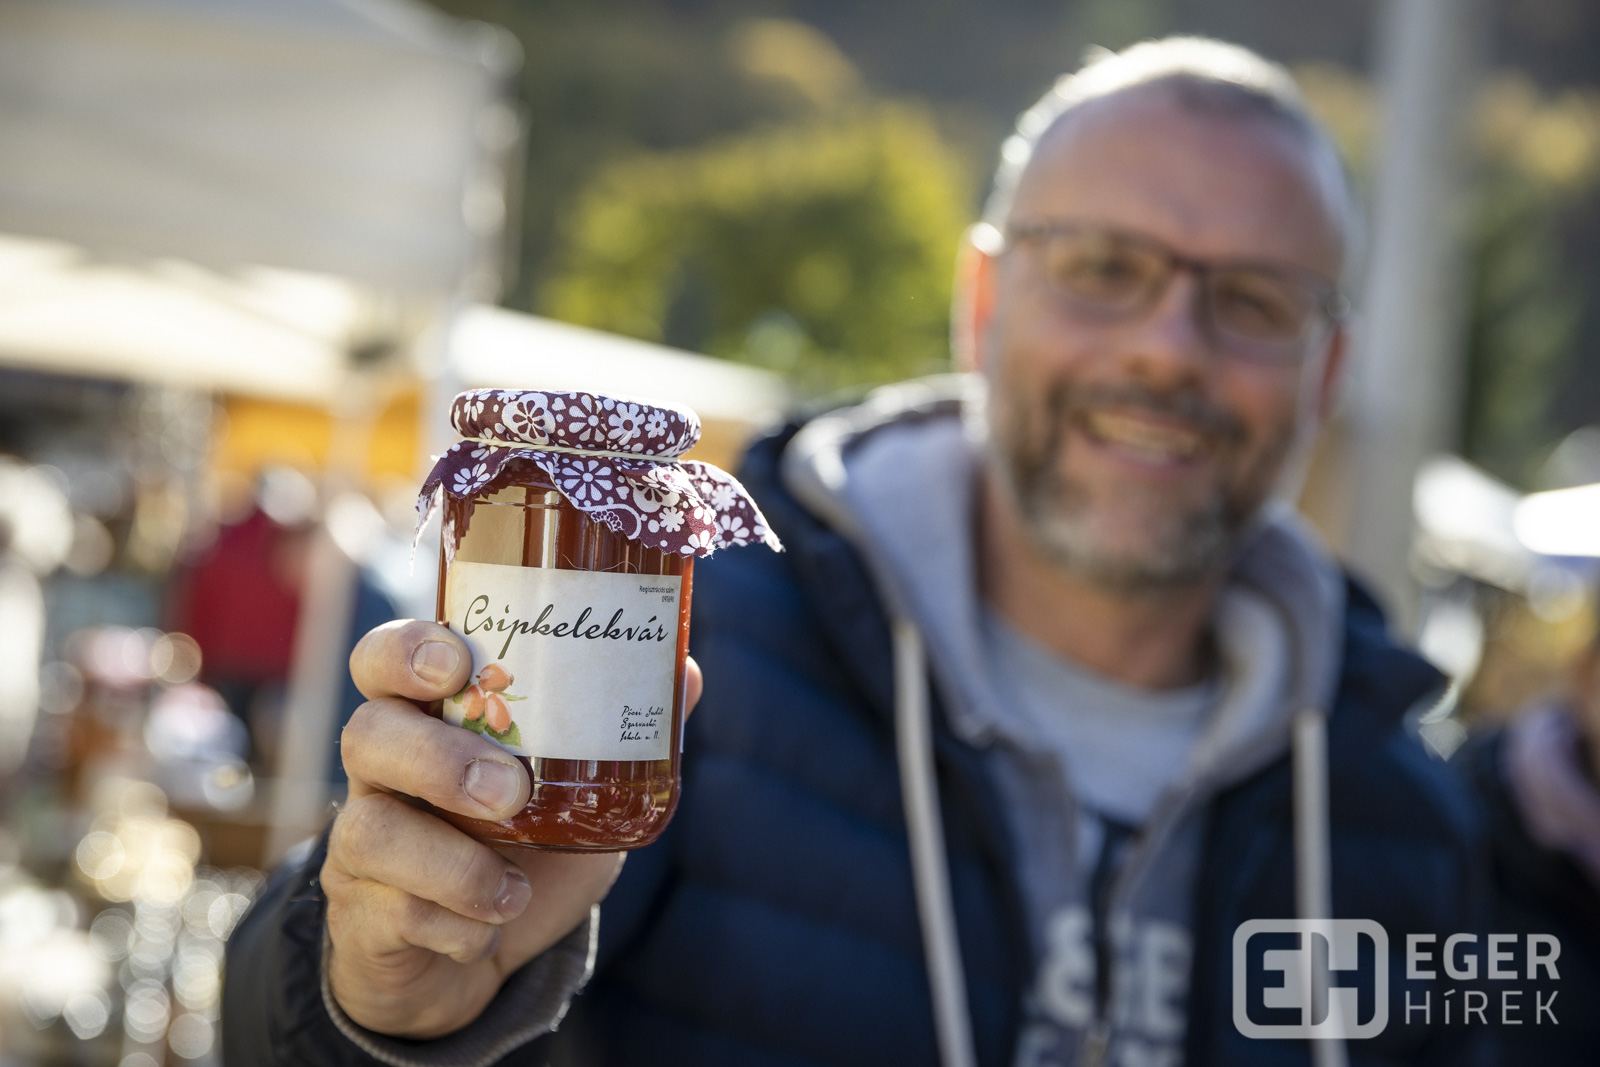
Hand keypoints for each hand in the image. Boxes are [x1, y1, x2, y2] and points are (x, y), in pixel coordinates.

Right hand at [321, 620, 701, 1037]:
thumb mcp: (574, 791)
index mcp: (427, 720)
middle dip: (438, 757)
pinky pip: (391, 912)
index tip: (459, 662)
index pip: (384, 660)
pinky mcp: (361, 915)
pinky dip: (454, 926)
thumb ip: (620, 734)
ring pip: (371, 829)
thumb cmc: (519, 847)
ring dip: (454, 863)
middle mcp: (381, 772)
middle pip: (366, 732)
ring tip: (511, 891)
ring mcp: (360, 843)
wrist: (469, 953)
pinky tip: (488, 930)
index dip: (406, 650)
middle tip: (512, 790)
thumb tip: (686, 673)